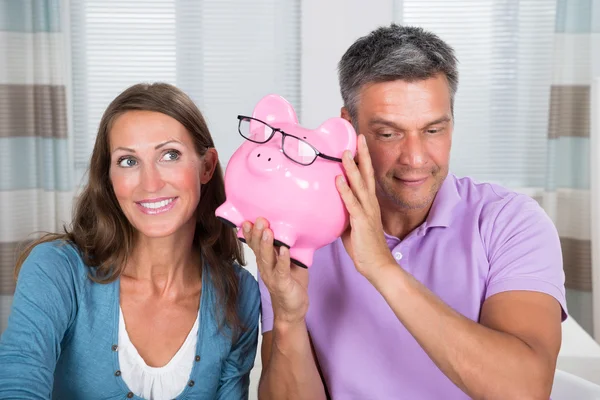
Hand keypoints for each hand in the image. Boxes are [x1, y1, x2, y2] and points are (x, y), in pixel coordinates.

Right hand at [242, 217, 308, 324]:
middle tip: (259, 220)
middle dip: (258, 234)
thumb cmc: (291, 282)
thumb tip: (289, 228)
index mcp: (265, 261)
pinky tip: (285, 250)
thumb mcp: (287, 261)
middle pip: (258, 249)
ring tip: (268, 231)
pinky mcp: (283, 284)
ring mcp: (273, 276)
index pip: (255, 245)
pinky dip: (283, 260)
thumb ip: (285, 247)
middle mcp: (265, 268)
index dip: (251, 233)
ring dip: (267, 244)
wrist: (292, 309)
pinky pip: (282, 271)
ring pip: (267, 259)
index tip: (248, 219)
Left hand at [335, 134, 395, 279]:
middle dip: (362, 154)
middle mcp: (370, 203)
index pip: (365, 176)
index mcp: (368, 203)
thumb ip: (345, 211)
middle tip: (359, 136)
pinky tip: (338, 179)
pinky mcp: (361, 221)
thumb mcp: (352, 225)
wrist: (377, 265)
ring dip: (351, 168)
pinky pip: (351, 203)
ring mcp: (366, 211)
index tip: (358, 143)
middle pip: (366, 174)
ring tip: (345, 152)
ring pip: (359, 184)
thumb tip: (333, 203)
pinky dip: (344, 190)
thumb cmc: (365, 246)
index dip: (362, 159)